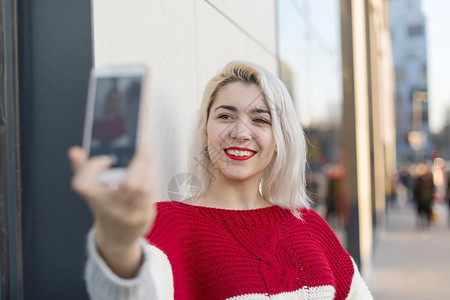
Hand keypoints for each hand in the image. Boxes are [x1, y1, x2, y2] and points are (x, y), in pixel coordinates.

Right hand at [68, 146, 156, 277]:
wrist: (116, 236)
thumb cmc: (104, 205)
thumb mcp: (91, 190)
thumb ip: (83, 168)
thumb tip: (74, 151)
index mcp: (93, 197)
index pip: (84, 184)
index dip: (92, 169)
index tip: (105, 158)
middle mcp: (109, 208)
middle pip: (128, 185)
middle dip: (139, 162)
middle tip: (143, 145)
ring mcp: (127, 214)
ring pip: (143, 188)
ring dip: (148, 167)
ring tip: (148, 152)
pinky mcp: (142, 216)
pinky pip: (150, 193)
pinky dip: (152, 176)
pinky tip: (151, 166)